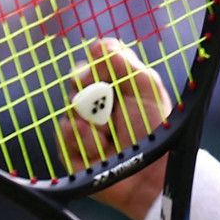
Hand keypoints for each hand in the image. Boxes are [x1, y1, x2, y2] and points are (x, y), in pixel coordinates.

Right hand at [61, 37, 172, 218]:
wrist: (153, 175)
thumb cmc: (156, 131)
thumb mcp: (146, 90)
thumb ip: (124, 63)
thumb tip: (97, 44)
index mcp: (116, 88)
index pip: (92, 64)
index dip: (93, 66)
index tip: (100, 70)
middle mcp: (98, 105)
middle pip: (76, 81)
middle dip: (89, 90)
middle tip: (103, 100)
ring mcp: (84, 127)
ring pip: (69, 108)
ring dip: (90, 120)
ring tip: (109, 135)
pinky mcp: (73, 151)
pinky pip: (63, 134)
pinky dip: (80, 138)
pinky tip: (99, 148)